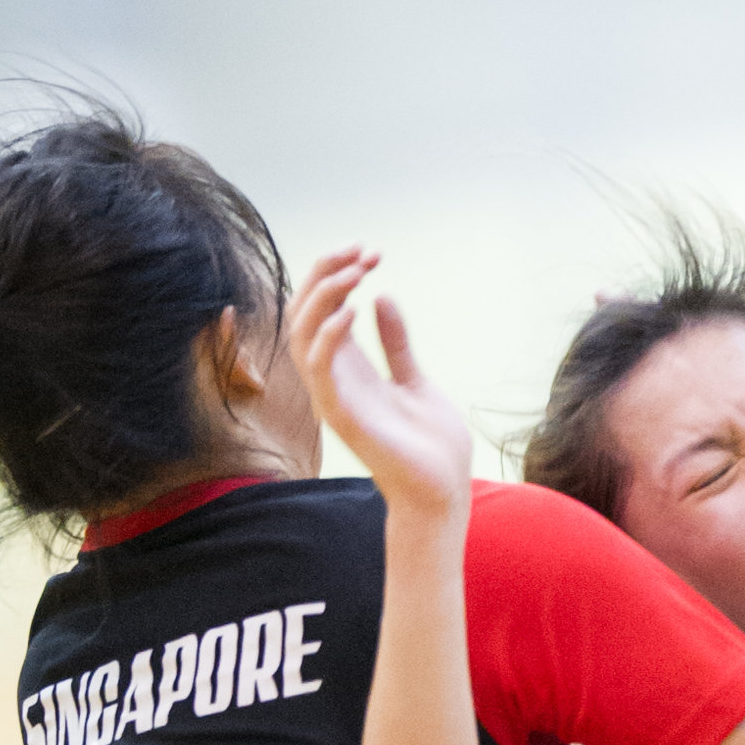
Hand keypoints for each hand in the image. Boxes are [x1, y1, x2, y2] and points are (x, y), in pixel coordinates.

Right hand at [289, 251, 472, 525]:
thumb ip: (396, 343)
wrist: (442, 493)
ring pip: (302, 335)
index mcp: (349, 369)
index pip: (322, 310)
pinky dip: (329, 336)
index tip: (370, 253)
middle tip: (362, 251)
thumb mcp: (414, 380)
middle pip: (303, 314)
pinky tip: (354, 309)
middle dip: (325, 274)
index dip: (337, 275)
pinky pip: (319, 369)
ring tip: (357, 272)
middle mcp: (334, 380)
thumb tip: (383, 297)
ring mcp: (334, 397)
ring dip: (325, 296)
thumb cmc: (431, 445)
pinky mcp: (342, 417)